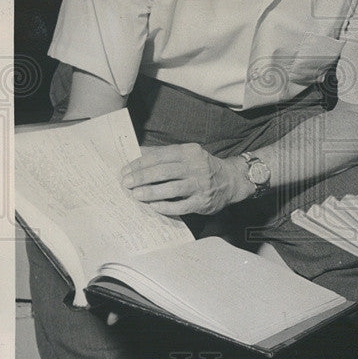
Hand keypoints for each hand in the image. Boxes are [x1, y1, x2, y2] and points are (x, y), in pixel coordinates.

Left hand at [121, 143, 253, 215]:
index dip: (140, 163)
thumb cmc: (202, 167)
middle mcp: (196, 166)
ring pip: (170, 189)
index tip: (126, 170)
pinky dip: (165, 206)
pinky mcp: (202, 202)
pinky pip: (180, 206)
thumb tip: (138, 154)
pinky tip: (153, 206)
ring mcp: (200, 185)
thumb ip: (165, 154)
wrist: (230, 181)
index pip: (160, 156)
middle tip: (126, 183)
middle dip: (141, 178)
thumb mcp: (188, 154)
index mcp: (189, 152)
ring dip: (150, 192)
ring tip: (135, 195)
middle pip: (163, 172)